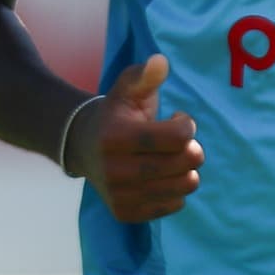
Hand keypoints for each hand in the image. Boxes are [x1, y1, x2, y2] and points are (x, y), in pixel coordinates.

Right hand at [68, 54, 203, 222]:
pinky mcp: (125, 213)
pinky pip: (174, 205)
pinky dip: (175, 189)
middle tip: (179, 141)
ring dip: (187, 169)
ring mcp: (119, 195)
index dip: (186, 125)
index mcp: (115, 136)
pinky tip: (161, 175)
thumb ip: (145, 76)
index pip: (177, 137)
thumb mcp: (127, 88)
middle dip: (192, 148)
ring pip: (183, 186)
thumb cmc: (115, 113)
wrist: (82, 145)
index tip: (177, 118)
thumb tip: (161, 62)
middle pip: (184, 163)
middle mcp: (114, 170)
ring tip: (170, 157)